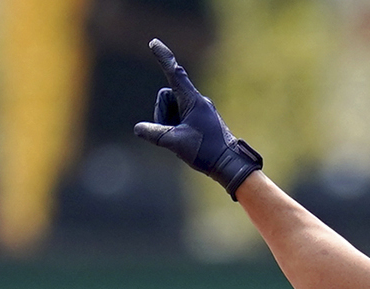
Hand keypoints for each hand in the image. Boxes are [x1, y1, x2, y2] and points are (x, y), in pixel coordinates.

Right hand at [132, 39, 263, 197]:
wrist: (230, 164)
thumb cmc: (206, 152)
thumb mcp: (175, 142)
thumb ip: (154, 134)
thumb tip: (138, 128)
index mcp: (193, 100)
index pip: (174, 73)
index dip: (163, 58)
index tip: (154, 43)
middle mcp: (198, 100)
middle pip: (166, 97)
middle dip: (162, 114)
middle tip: (174, 134)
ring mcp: (200, 109)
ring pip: (172, 108)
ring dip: (170, 122)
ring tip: (183, 139)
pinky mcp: (202, 118)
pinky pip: (181, 116)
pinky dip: (177, 127)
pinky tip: (188, 142)